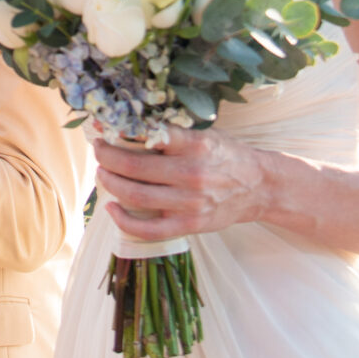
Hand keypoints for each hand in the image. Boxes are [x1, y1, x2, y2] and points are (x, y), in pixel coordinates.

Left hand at [94, 129, 273, 240]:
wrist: (259, 187)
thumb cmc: (226, 156)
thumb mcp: (204, 135)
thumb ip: (172, 135)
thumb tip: (130, 129)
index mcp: (196, 146)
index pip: (150, 136)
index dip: (120, 134)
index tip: (106, 131)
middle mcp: (192, 174)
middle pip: (134, 168)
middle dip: (107, 158)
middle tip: (99, 152)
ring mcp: (190, 202)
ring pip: (136, 196)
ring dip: (111, 184)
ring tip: (102, 174)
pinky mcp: (189, 224)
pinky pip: (148, 228)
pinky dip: (123, 220)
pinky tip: (112, 208)